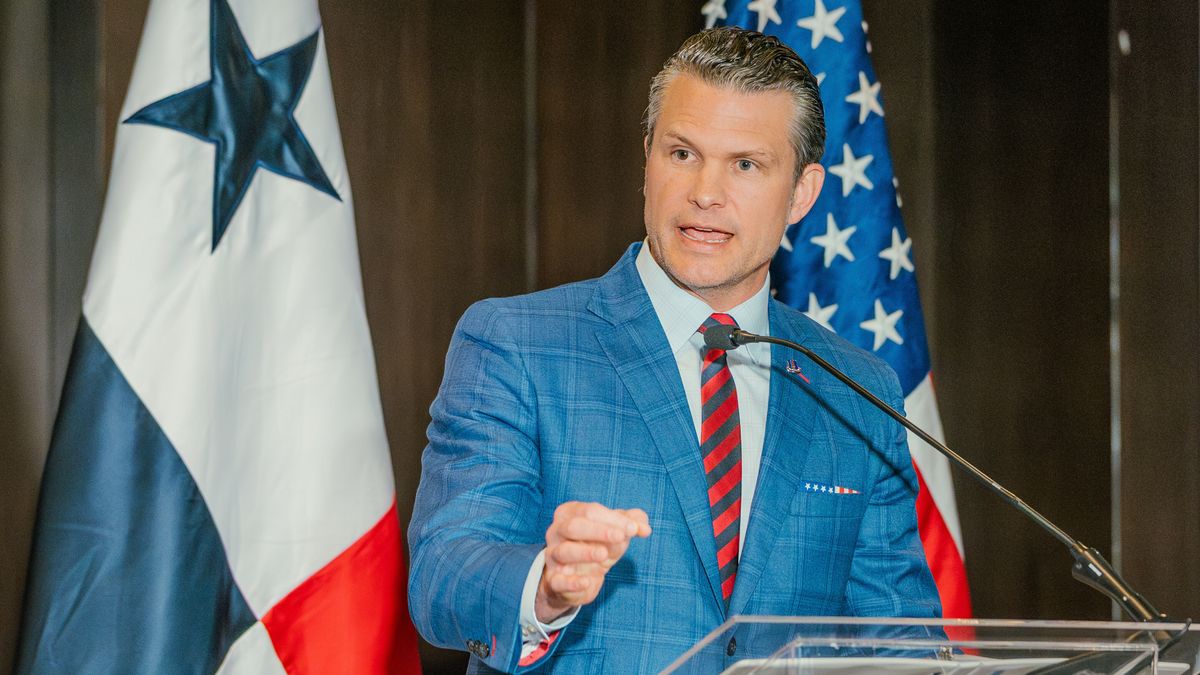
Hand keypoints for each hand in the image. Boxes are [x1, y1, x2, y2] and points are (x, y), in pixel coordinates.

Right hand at [534, 502, 651, 623]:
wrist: (578, 578)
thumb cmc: (597, 545)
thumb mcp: (614, 531)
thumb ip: (632, 524)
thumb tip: (645, 528)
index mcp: (570, 513)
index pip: (589, 511)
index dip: (613, 519)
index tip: (634, 529)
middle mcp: (556, 532)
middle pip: (573, 526)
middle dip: (598, 530)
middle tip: (622, 537)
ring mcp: (552, 556)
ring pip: (563, 551)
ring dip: (584, 552)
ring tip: (604, 555)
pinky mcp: (554, 581)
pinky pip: (558, 581)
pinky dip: (571, 582)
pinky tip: (587, 582)